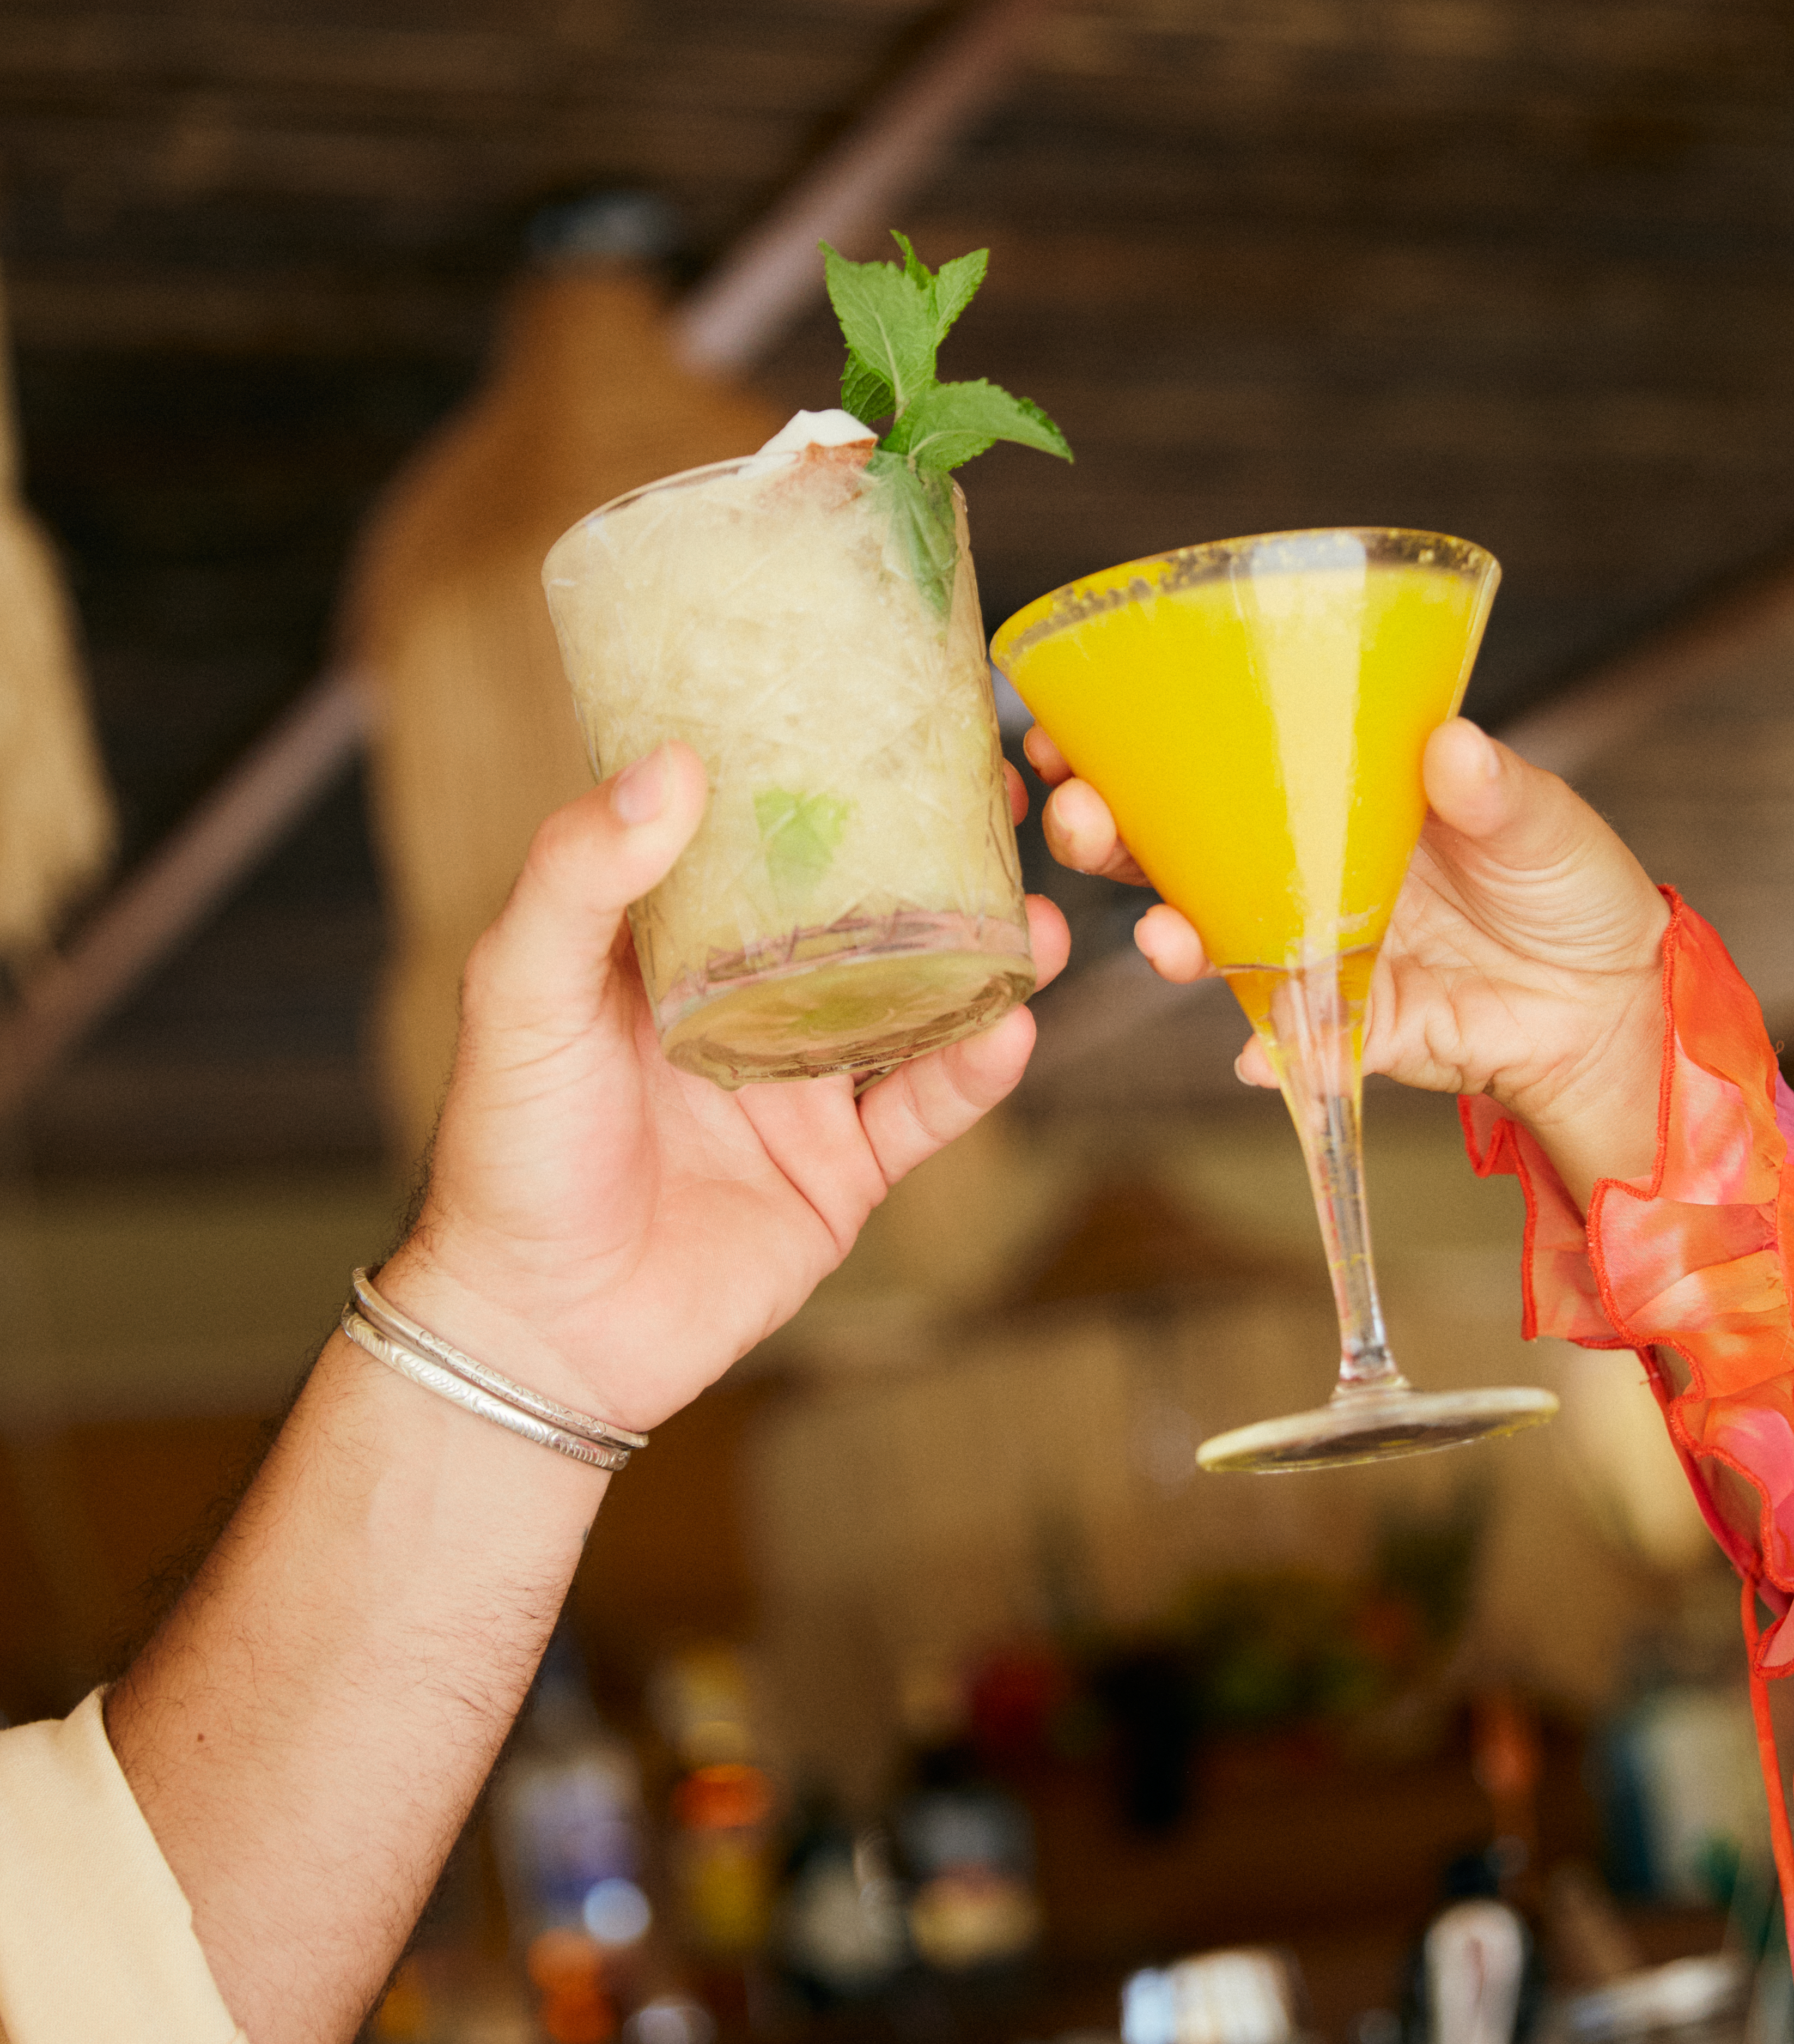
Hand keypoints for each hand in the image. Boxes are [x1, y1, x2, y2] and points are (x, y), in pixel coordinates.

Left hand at [387, 744, 1067, 1427]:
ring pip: (915, 1003)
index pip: (754, 836)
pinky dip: (974, 1070)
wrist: (537, 1329)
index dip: (818, 775)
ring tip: (1038, 912)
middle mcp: (746, 1003)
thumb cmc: (506, 1152)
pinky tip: (1013, 1024)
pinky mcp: (841, 1173)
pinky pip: (926, 1110)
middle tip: (1000, 800)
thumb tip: (669, 765)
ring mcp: (801, 1087)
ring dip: (981, 958)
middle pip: (858, 909)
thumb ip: (578, 877)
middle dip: (933, 857)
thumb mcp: (519, 991)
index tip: (885, 714)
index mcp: (669, 947)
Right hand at [1028, 714, 1666, 1202]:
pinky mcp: (1348, 1027)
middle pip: (1174, 850)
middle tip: (1077, 817)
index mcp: (1331, 797)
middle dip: (1107, 833)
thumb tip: (1452, 746)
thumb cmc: (1571, 887)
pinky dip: (1270, 1053)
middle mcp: (1302, 872)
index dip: (1126, 744)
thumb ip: (1494, 789)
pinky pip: (1289, 1043)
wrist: (1614, 1006)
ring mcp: (1315, 952)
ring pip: (1212, 942)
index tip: (1064, 726)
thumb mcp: (1541, 818)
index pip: (1210, 761)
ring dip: (1167, 939)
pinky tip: (1259, 1054)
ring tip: (1160, 939)